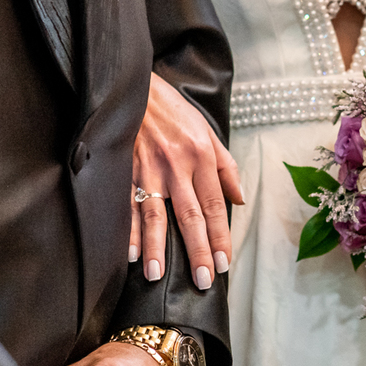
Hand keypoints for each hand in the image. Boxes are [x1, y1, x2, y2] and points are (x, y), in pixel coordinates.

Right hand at [131, 73, 242, 288]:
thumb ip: (225, 167)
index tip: (223, 262)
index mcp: (201, 157)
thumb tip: (239, 200)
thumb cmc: (173, 110)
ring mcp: (148, 168)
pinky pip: (128, 203)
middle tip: (203, 280)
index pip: (214, 205)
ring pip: (156, 214)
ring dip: (158, 247)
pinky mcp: (125, 168)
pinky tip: (131, 253)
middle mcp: (177, 166)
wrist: (136, 86)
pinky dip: (129, 230)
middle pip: (189, 216)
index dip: (219, 237)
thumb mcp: (207, 131)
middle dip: (196, 250)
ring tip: (158, 274)